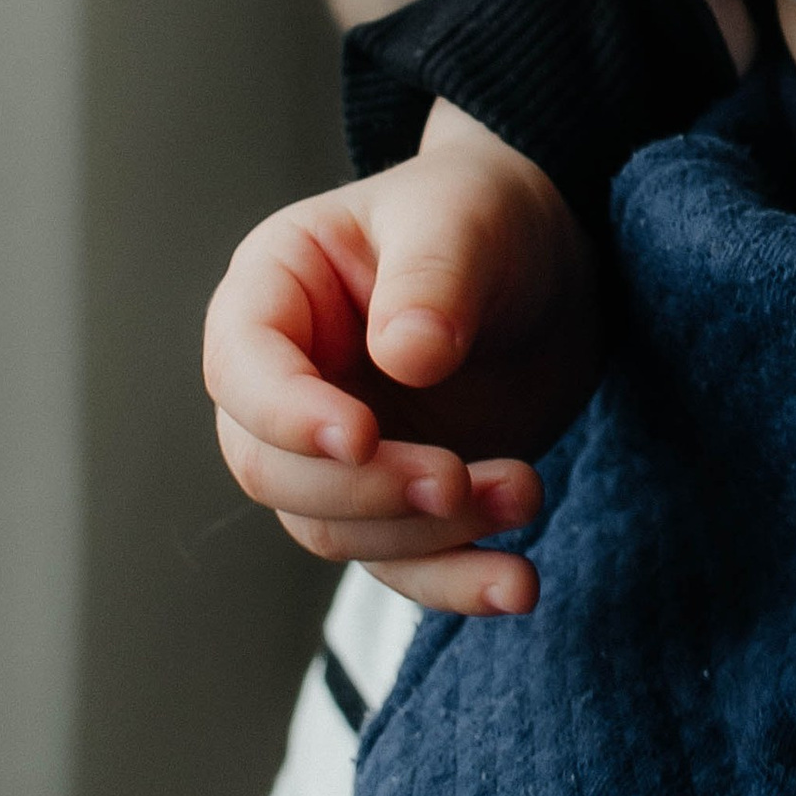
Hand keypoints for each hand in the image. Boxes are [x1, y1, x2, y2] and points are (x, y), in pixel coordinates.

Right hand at [203, 102, 597, 615]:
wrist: (553, 268)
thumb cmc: (486, 213)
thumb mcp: (466, 216)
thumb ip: (433, 276)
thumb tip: (405, 357)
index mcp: (276, 289)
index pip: (242, 368)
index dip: (288, 415)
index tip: (363, 436)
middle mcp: (287, 380)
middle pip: (277, 470)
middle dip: (367, 489)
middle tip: (455, 480)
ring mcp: (335, 450)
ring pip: (337, 528)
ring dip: (428, 532)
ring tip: (525, 493)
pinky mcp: (390, 500)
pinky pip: (399, 563)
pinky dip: (455, 581)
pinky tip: (516, 582)